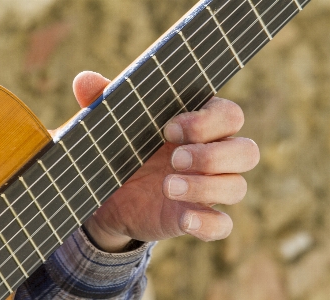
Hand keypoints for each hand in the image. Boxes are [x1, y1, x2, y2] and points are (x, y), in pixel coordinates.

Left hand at [67, 71, 259, 251]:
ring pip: (238, 187)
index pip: (229, 115)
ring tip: (166, 187)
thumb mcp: (113, 125)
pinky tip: (183, 220)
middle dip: (213, 155)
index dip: (206, 122)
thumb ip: (103, 100)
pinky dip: (209, 224)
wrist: (110, 195)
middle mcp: (212, 156)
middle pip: (246, 151)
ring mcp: (208, 189)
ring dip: (206, 187)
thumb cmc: (122, 149)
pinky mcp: (199, 217)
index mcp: (199, 126)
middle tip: (174, 159)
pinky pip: (223, 225)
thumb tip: (83, 79)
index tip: (167, 129)